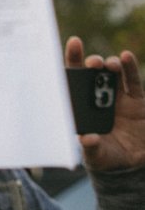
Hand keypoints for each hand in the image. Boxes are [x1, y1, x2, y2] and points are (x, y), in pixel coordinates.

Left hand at [65, 36, 144, 172]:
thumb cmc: (106, 159)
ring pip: (113, 75)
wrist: (132, 165)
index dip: (72, 62)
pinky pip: (133, 83)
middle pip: (93, 75)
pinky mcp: (136, 102)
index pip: (73, 82)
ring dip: (111, 65)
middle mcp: (98, 100)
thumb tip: (87, 139)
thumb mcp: (97, 156)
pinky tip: (126, 57)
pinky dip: (130, 69)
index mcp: (82, 109)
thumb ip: (92, 147)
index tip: (73, 44)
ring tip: (109, 64)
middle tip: (93, 62)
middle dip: (92, 64)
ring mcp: (118, 99)